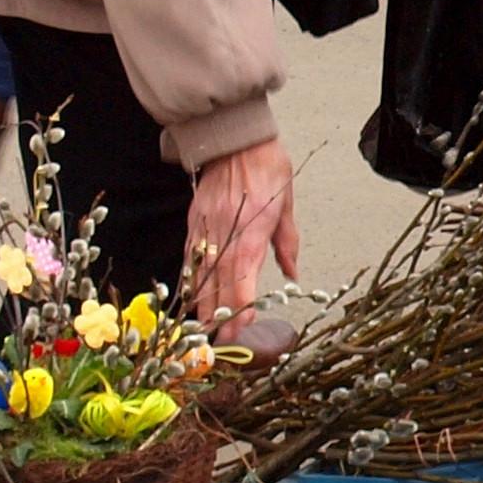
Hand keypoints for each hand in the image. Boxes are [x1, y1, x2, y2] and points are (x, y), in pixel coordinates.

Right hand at [185, 135, 299, 326]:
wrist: (235, 138)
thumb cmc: (267, 167)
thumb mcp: (286, 205)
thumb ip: (286, 243)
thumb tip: (292, 274)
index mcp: (250, 232)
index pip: (243, 279)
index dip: (241, 308)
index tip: (240, 331)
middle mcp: (225, 234)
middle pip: (218, 283)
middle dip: (218, 316)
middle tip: (218, 345)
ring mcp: (206, 228)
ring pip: (200, 273)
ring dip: (200, 303)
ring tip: (200, 330)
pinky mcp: (194, 220)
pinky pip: (190, 255)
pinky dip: (190, 278)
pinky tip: (189, 296)